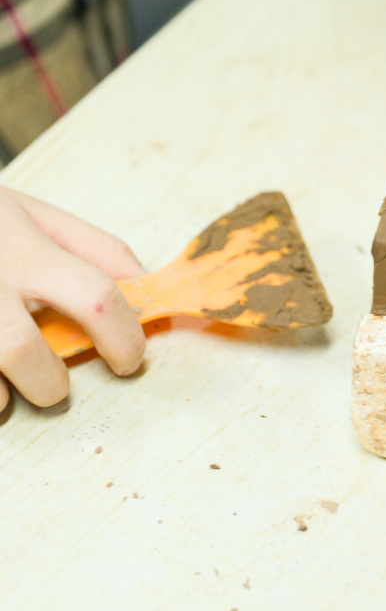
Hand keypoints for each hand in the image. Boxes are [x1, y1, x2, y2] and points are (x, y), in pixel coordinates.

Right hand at [0, 187, 145, 408]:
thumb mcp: (32, 214)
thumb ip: (94, 247)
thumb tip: (146, 283)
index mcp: (23, 251)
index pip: (95, 297)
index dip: (124, 337)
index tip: (128, 359)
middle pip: (22, 352)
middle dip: (49, 383)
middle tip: (52, 382)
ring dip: (0, 396)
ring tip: (2, 376)